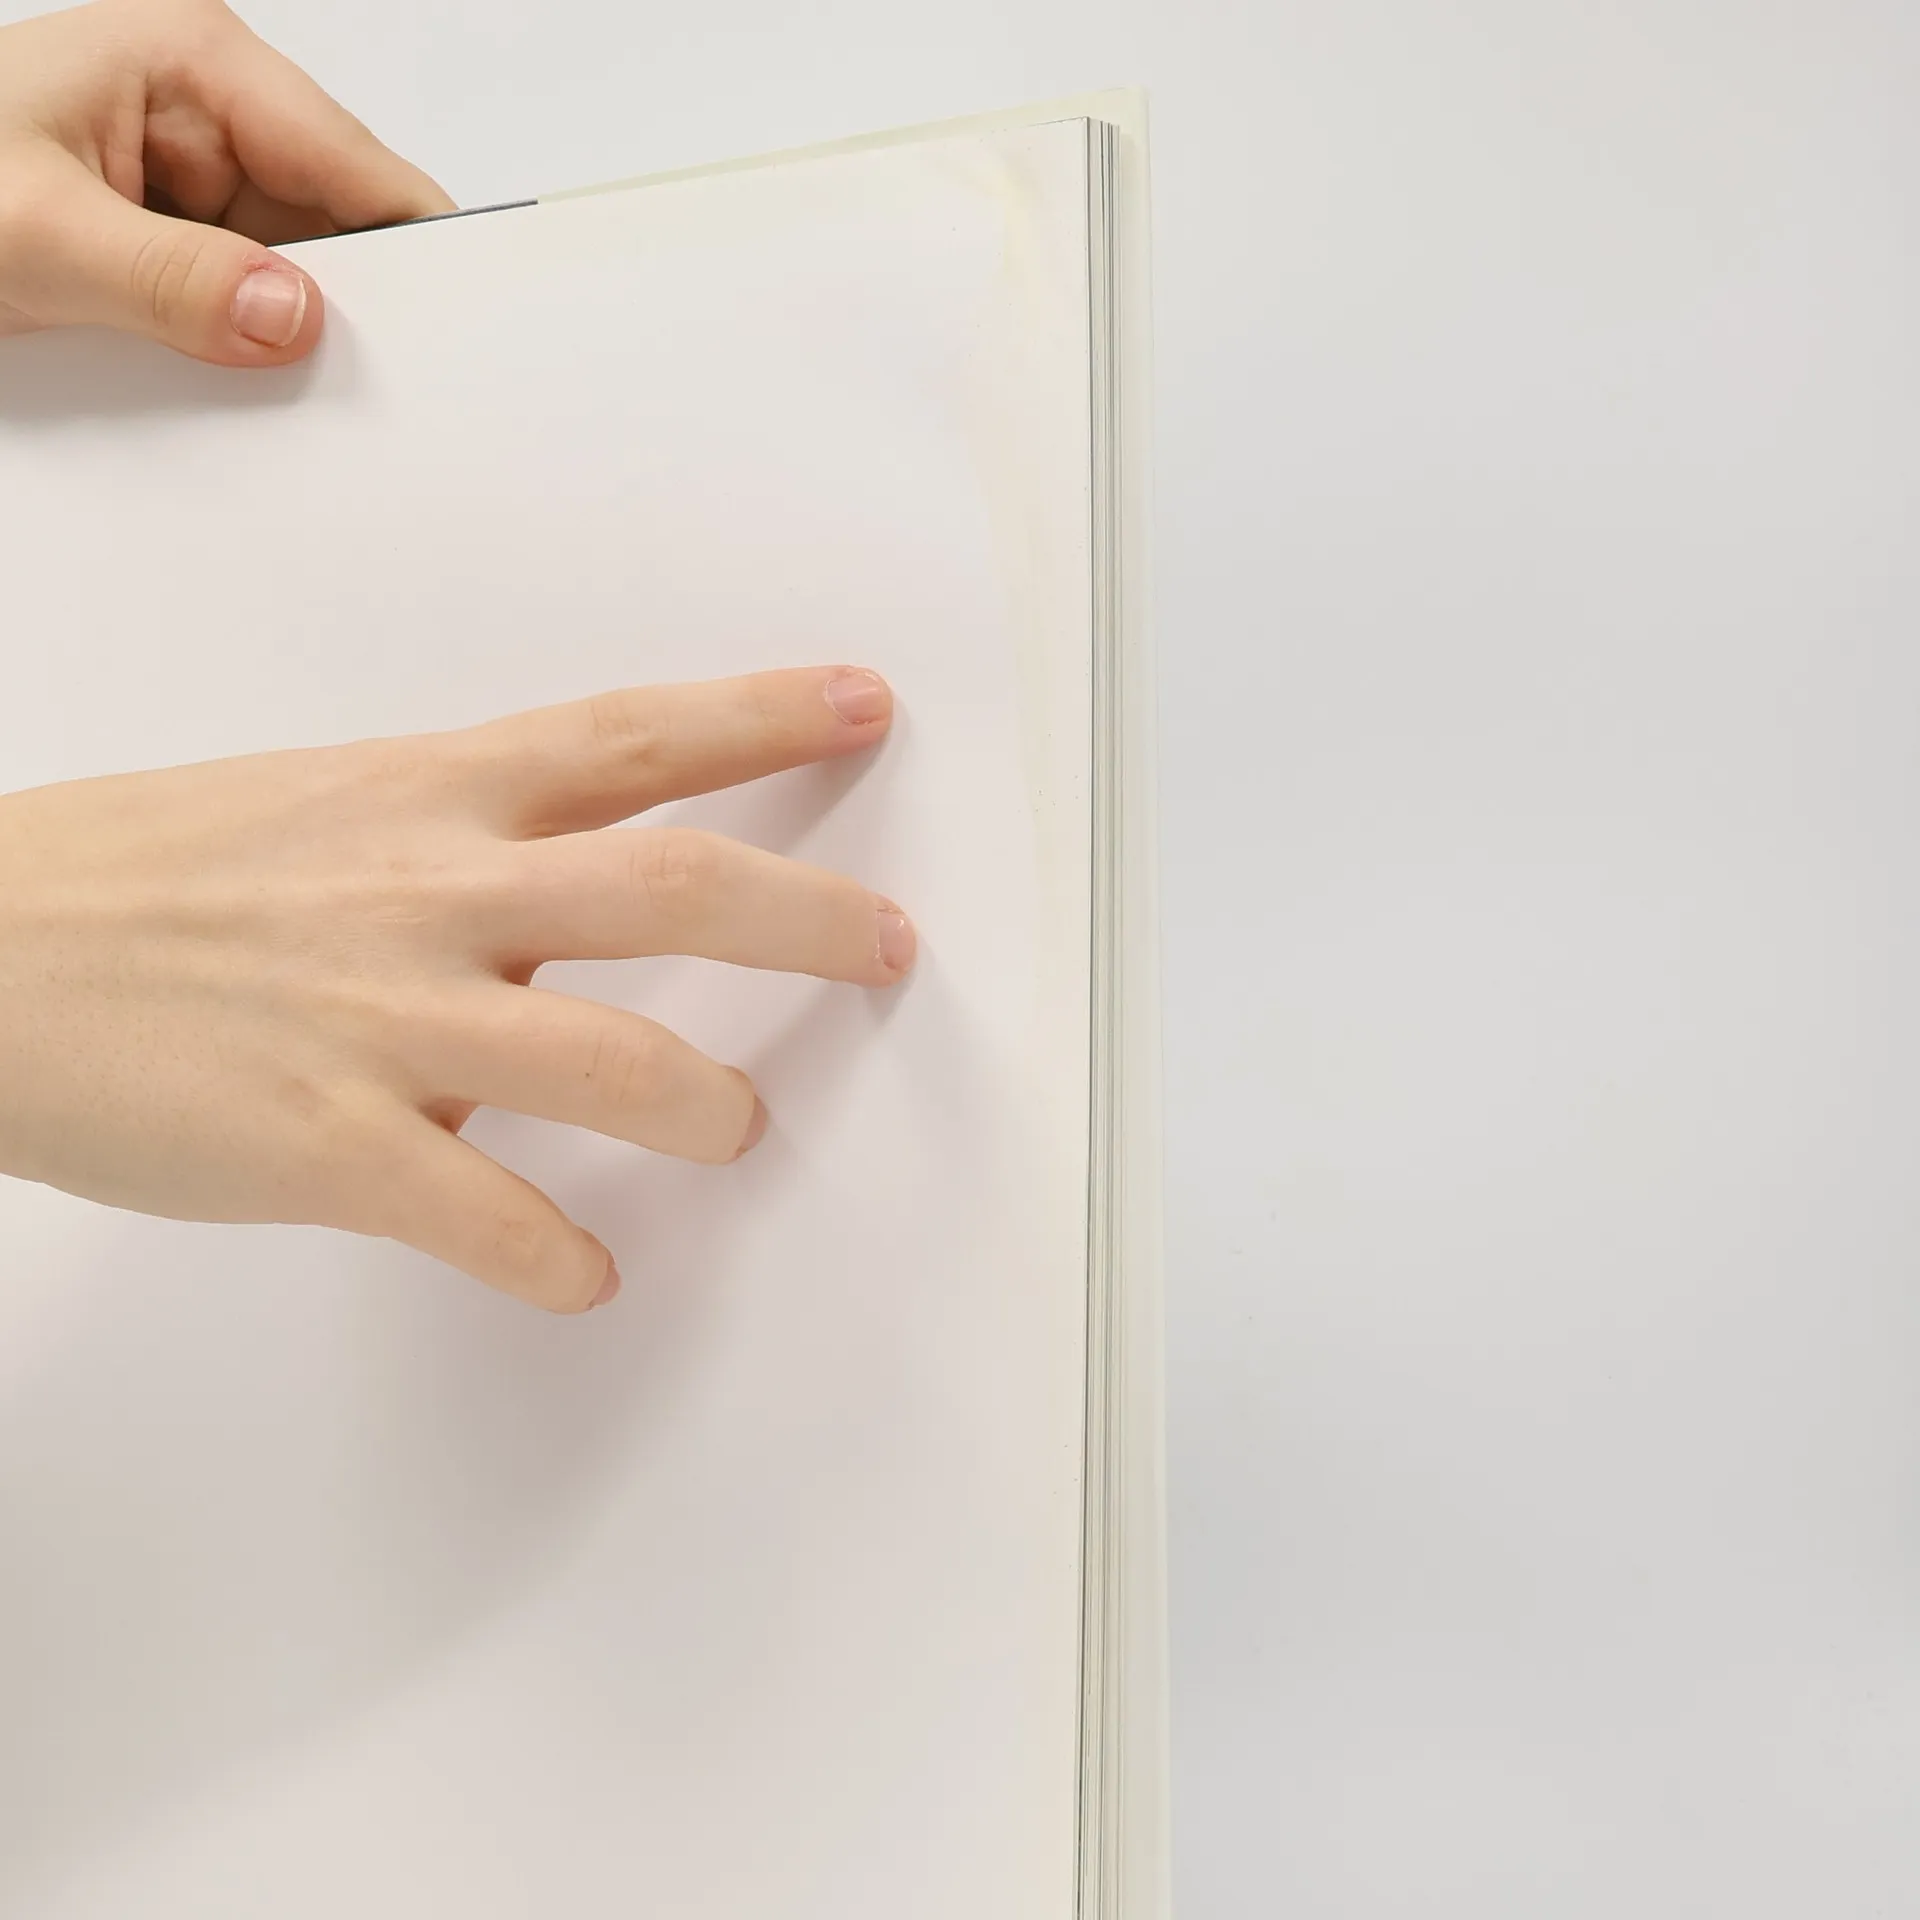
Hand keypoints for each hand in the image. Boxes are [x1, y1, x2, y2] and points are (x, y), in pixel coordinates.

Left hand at [0, 0, 450, 364]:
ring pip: (299, 280)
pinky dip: (249, 358)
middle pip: (342, 230)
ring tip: (272, 393)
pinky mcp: (177, 248)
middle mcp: (208, 114)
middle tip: (354, 393)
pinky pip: (247, 310)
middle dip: (348, 313)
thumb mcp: (33, 237)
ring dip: (290, 343)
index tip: (461, 338)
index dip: (418, 252)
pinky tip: (238, 387)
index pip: (357, 165)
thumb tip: (293, 317)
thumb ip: (169, 281)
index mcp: (194, 63)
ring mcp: (196, 184)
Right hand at [0, 669, 916, 1312]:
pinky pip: (477, 1212)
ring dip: (702, 1105)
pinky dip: (550, 1255)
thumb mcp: (321, 807)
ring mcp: (382, 1017)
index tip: (862, 701)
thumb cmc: (142, 877)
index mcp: (429, 792)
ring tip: (738, 1132)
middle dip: (804, 916)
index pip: (631, 734)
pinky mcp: (322, 1142)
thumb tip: (573, 888)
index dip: (761, 715)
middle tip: (890, 945)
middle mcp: (430, 889)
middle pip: (671, 885)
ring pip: (608, 1058)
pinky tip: (586, 1279)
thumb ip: (460, 839)